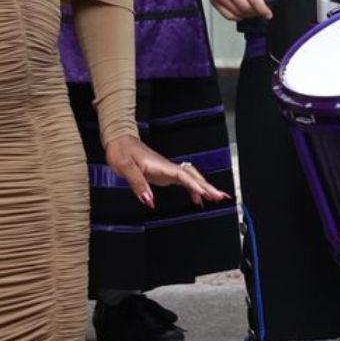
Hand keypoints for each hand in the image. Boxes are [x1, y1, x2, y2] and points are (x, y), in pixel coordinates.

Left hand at [105, 133, 230, 210]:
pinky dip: (193, 189)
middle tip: (221, 197)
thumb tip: (149, 201)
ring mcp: (166, 170)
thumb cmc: (120, 151)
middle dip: (207, 186)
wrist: (118, 139)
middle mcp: (166, 167)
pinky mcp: (164, 173)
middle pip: (191, 176)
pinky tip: (197, 200)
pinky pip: (183, 181)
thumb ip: (137, 183)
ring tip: (216, 199)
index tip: (205, 193)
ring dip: (203, 187)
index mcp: (159, 165)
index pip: (181, 174)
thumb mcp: (124, 167)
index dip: (194, 184)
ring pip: (190, 178)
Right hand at [199, 0, 271, 20]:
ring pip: (238, 13)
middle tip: (261, 9)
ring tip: (251, 8)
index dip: (263, 8)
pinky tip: (241, 10)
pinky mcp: (213, 1)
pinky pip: (228, 15)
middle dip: (257, 11)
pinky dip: (237, 16)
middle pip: (246, 8)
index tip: (268, 13)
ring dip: (248, 14)